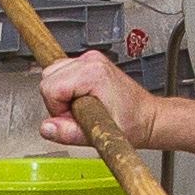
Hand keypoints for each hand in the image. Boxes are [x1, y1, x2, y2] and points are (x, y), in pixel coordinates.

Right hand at [38, 50, 154, 150]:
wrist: (147, 118)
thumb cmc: (132, 124)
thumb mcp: (98, 135)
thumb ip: (68, 133)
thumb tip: (46, 128)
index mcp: (92, 73)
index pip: (49, 87)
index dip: (57, 109)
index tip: (75, 117)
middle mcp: (90, 61)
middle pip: (48, 77)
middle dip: (58, 101)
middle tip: (79, 113)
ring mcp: (90, 59)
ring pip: (52, 74)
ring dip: (61, 95)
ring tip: (82, 107)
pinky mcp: (89, 62)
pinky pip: (62, 73)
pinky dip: (67, 89)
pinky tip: (83, 99)